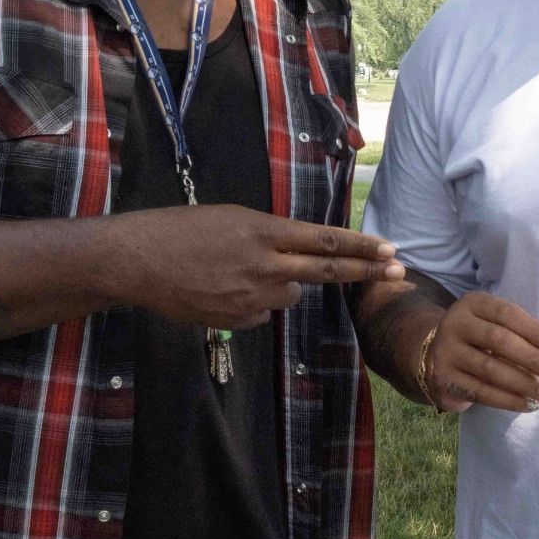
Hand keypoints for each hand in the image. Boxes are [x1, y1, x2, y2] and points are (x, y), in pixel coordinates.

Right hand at [117, 205, 404, 329]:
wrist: (139, 259)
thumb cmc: (183, 229)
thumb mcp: (234, 218)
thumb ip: (271, 238)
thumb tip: (298, 258)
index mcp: (264, 231)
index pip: (325, 240)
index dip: (360, 246)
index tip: (389, 248)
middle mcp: (265, 265)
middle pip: (327, 271)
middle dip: (366, 270)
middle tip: (399, 269)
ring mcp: (252, 296)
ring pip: (291, 295)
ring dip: (283, 285)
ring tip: (240, 270)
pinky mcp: (237, 320)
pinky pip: (262, 313)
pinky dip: (254, 303)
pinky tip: (223, 289)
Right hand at [425, 292, 538, 412]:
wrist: (434, 356)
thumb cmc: (477, 338)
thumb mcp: (495, 324)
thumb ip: (523, 331)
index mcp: (473, 304)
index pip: (507, 314)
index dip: (534, 331)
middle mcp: (456, 323)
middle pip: (498, 340)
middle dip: (532, 358)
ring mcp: (446, 352)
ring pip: (490, 369)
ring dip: (523, 382)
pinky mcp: (444, 379)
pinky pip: (481, 392)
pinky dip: (507, 400)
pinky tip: (527, 404)